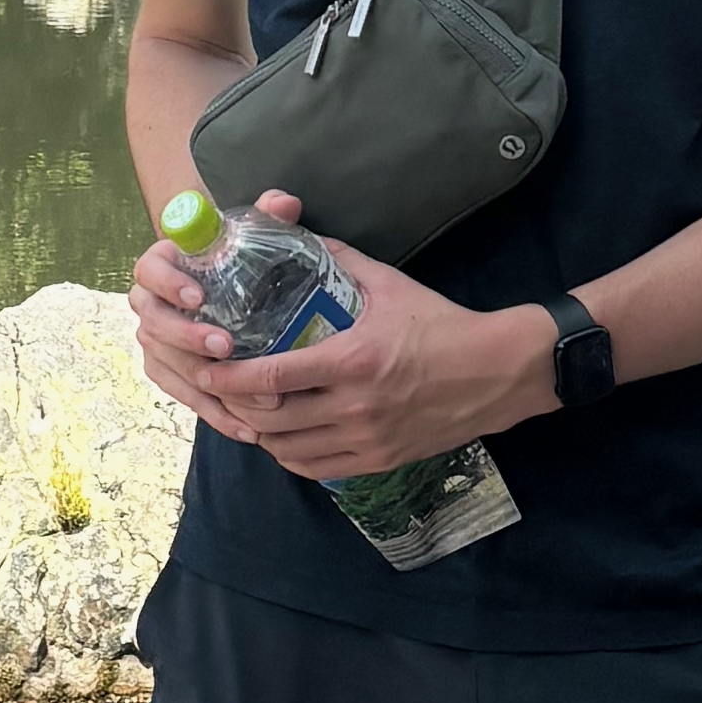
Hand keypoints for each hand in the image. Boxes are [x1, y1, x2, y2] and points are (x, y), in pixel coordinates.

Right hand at [129, 187, 308, 436]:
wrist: (225, 282)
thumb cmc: (236, 253)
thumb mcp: (252, 232)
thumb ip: (268, 214)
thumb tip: (285, 204)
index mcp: (162, 263)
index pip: (148, 269)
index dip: (166, 283)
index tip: (197, 295)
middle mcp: (150, 303)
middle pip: (152, 324)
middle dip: (186, 338)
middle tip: (225, 345)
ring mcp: (156, 341)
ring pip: (165, 365)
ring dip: (202, 382)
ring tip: (242, 395)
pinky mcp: (168, 373)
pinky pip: (183, 396)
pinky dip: (213, 413)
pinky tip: (245, 427)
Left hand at [194, 234, 556, 480]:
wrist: (494, 372)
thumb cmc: (440, 323)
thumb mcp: (390, 284)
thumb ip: (340, 261)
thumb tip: (299, 234)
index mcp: (351, 360)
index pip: (273, 376)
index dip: (231, 377)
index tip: (207, 368)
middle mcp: (353, 407)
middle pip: (273, 420)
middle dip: (238, 406)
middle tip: (221, 389)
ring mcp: (365, 440)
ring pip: (290, 451)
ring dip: (262, 433)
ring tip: (250, 411)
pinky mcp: (379, 462)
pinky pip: (318, 469)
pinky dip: (292, 456)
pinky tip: (285, 437)